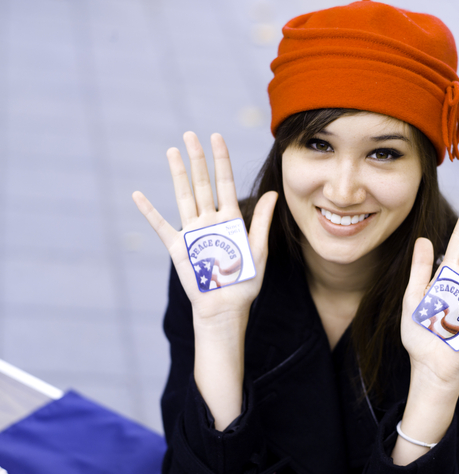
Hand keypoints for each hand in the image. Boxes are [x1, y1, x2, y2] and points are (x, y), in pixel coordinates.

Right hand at [132, 132, 276, 322]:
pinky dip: (149, 211)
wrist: (225, 307)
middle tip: (190, 135)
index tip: (216, 137)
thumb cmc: (244, 282)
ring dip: (178, 174)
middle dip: (197, 159)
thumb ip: (261, 221)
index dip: (221, 161)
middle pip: (202, 184)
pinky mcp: (178, 247)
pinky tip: (137, 195)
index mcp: (230, 220)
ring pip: (183, 197)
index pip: (225, 183)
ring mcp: (192, 232)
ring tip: (172, 151)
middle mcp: (210, 221)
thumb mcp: (258, 250)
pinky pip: (161, 226)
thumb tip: (273, 194)